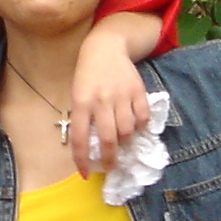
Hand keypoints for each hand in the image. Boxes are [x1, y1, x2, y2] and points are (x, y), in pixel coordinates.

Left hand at [70, 21, 153, 176]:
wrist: (105, 47)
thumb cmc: (87, 75)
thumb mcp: (77, 94)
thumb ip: (83, 117)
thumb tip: (91, 146)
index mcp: (81, 102)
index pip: (80, 137)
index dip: (81, 159)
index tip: (84, 173)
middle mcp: (101, 100)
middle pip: (108, 138)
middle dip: (109, 158)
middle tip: (111, 166)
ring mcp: (121, 95)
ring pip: (127, 130)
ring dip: (125, 141)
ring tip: (122, 141)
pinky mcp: (137, 90)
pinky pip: (142, 117)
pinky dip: (139, 126)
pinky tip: (134, 125)